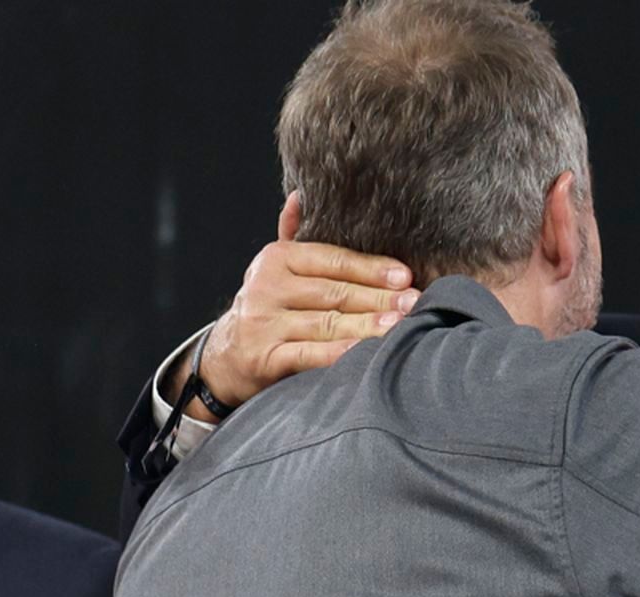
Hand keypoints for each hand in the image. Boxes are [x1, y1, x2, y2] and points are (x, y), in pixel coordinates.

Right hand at [164, 191, 418, 420]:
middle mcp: (266, 287)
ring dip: (366, 325)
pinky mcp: (264, 358)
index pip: (332, 260)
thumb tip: (300, 195)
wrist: (224, 357)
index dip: (370, 267)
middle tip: (414, 301)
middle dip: (379, 297)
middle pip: (334, 292)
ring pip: (326, 323)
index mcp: (276, 259)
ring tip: (399, 325)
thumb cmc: (267, 308)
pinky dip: (338, 353)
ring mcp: (264, 323)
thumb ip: (294, 235)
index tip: (405, 275)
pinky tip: (364, 352)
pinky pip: (308, 355)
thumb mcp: (276, 269)